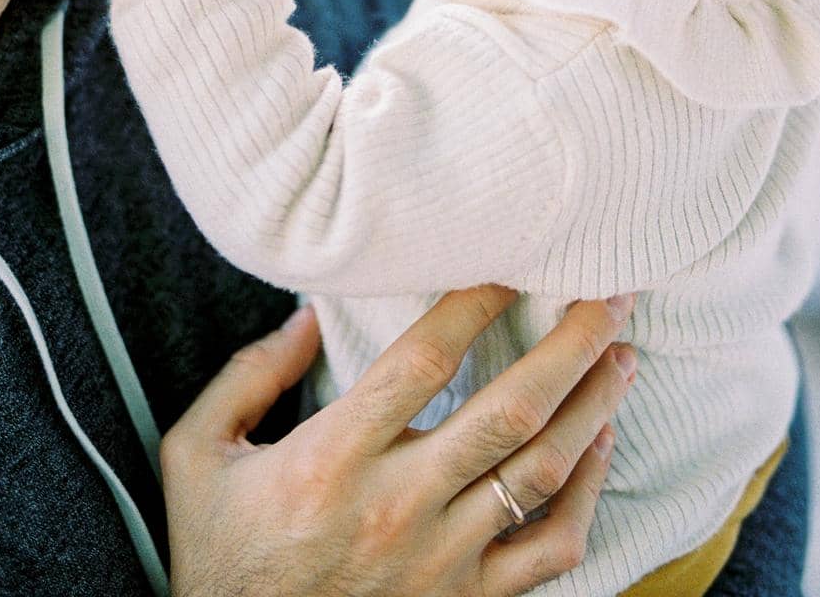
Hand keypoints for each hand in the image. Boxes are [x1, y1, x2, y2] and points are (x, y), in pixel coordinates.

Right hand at [161, 285, 635, 596]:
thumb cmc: (219, 556)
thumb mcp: (199, 454)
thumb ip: (249, 375)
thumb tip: (309, 314)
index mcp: (333, 458)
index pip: (425, 360)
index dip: (477, 300)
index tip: (513, 257)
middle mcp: (398, 506)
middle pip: (508, 411)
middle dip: (570, 344)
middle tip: (609, 291)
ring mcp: (442, 562)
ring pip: (541, 472)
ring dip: (592, 405)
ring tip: (621, 351)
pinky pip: (550, 548)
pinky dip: (589, 493)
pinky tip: (602, 443)